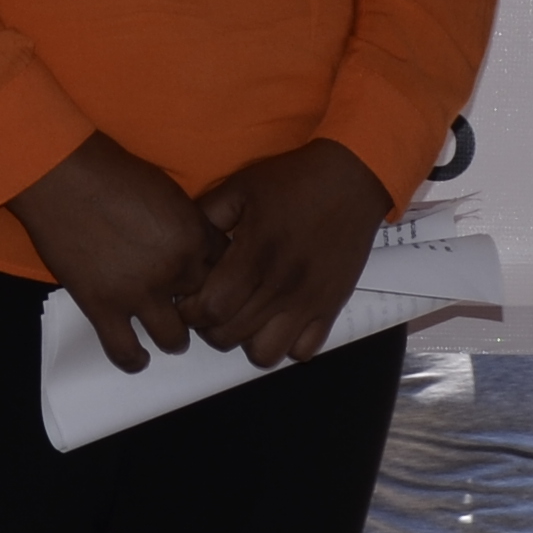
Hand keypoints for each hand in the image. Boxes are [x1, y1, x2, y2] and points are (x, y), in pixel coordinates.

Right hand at [8, 133, 218, 371]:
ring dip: (175, 337)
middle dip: (202, 308)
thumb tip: (194, 247)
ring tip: (169, 332)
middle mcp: (175, 269)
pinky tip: (139, 357)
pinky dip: (134, 359)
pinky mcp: (103, 307)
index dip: (221, 279)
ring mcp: (138, 292)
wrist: (61, 175)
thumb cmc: (111, 172)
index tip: (212, 284)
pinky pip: (125, 351)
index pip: (228, 272)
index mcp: (194, 235)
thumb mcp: (168, 191)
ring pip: (175, 339)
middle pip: (207, 307)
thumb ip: (188, 224)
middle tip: (192, 310)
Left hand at [187, 140, 392, 367]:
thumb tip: (182, 244)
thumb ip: (206, 217)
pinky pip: (304, 350)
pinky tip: (277, 320)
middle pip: (231, 336)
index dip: (191, 311)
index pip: (211, 308)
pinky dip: (286, 344)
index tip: (188, 300)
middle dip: (210, 328)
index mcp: (255, 254)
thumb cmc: (293, 181)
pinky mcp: (330, 306)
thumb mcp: (240, 187)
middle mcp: (281, 285)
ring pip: (266, 354)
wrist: (350, 179)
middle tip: (211, 309)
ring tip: (244, 319)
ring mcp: (308, 300)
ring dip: (247, 342)